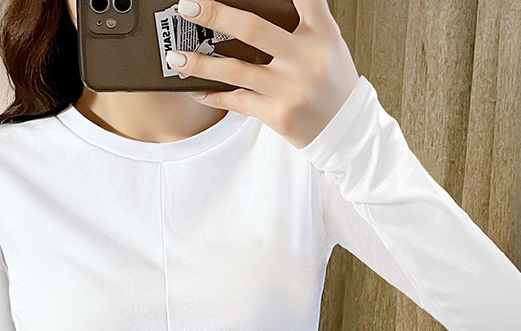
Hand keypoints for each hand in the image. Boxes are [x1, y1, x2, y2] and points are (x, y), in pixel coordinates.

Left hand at [165, 0, 360, 148]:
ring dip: (201, 63)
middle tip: (187, 7)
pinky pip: (238, 102)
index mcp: (320, 33)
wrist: (345, 130)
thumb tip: (261, 6)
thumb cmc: (331, 83)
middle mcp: (305, 59)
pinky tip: (196, 90)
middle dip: (216, 15)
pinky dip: (214, 96)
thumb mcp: (328, 43)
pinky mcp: (277, 114)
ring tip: (175, 57)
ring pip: (236, 71)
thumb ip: (304, 19)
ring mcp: (289, 88)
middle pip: (253, 30)